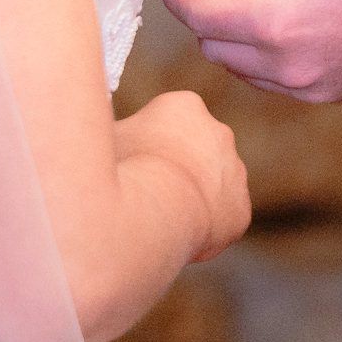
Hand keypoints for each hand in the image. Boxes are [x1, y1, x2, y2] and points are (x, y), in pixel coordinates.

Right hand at [113, 91, 250, 261]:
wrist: (151, 214)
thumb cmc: (121, 170)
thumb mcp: (104, 134)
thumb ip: (115, 129)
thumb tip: (100, 130)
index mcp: (184, 107)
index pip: (168, 120)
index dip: (146, 143)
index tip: (133, 162)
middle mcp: (219, 132)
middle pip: (195, 149)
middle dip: (176, 167)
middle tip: (147, 190)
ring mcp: (235, 172)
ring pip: (212, 184)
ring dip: (193, 196)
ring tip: (161, 216)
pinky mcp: (241, 211)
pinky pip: (222, 219)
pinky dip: (204, 227)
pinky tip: (178, 235)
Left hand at [159, 0, 341, 102]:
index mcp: (277, 24)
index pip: (198, 16)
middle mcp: (289, 68)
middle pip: (214, 46)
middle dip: (205, 9)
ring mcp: (312, 87)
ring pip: (243, 66)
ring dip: (235, 31)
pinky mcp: (333, 93)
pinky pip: (277, 77)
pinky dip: (267, 49)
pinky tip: (286, 8)